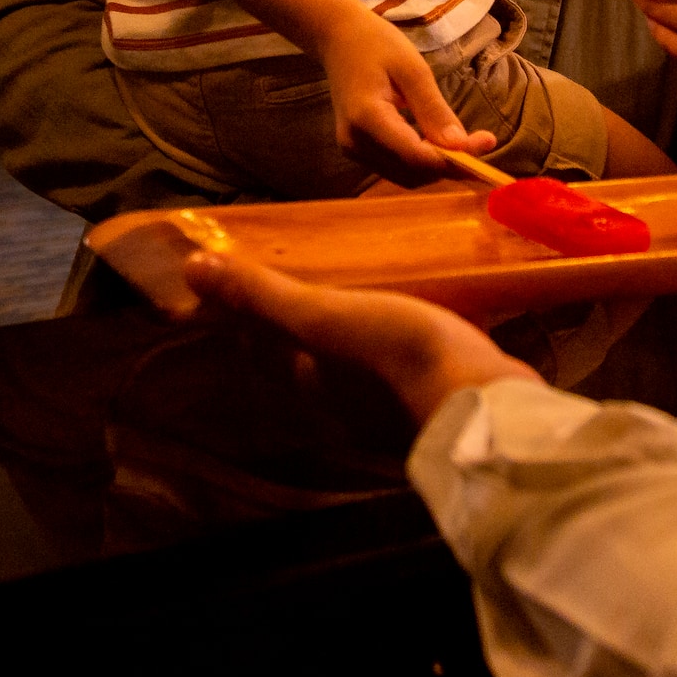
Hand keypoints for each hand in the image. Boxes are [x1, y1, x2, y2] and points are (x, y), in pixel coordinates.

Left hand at [185, 250, 538, 424]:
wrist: (483, 406)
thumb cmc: (397, 354)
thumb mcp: (325, 316)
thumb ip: (264, 296)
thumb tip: (192, 270)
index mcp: (308, 378)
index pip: (259, 347)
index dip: (244, 316)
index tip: (237, 282)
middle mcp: (338, 401)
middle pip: (301, 357)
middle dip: (292, 322)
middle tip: (297, 276)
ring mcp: (385, 407)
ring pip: (348, 364)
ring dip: (343, 333)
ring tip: (355, 290)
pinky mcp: (427, 399)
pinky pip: (393, 366)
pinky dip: (388, 341)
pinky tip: (411, 319)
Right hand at [318, 7, 496, 182]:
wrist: (337, 38)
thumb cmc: (375, 44)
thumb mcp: (412, 69)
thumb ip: (433, 109)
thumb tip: (460, 146)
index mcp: (367, 118)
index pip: (415, 155)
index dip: (454, 158)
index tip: (488, 143)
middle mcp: (355, 142)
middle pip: (412, 172)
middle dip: (450, 164)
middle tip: (483, 142)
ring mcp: (353, 149)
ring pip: (405, 175)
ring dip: (437, 166)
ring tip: (466, 144)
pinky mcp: (357, 150)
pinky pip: (395, 166)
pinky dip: (421, 161)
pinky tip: (440, 143)